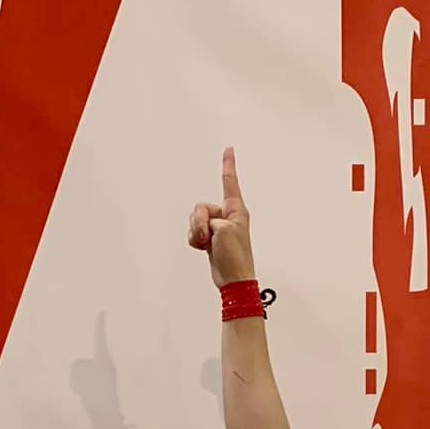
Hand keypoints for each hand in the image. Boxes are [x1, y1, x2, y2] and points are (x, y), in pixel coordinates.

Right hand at [188, 145, 255, 287]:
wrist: (233, 280)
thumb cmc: (235, 256)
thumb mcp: (223, 230)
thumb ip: (210, 219)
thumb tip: (204, 227)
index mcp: (236, 209)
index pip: (230, 182)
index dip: (228, 165)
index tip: (229, 148)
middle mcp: (227, 216)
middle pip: (201, 207)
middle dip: (199, 221)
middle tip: (207, 236)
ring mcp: (217, 228)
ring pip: (195, 219)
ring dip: (196, 232)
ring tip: (207, 244)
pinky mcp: (210, 239)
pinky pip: (194, 232)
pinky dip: (194, 240)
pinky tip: (203, 248)